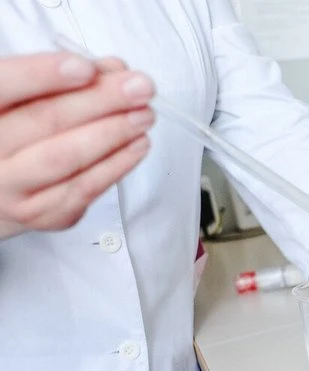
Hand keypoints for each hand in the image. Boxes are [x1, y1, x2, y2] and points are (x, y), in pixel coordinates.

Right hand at [0, 52, 156, 238]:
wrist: (3, 183)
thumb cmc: (20, 126)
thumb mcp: (32, 93)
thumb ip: (70, 77)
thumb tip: (116, 71)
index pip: (3, 86)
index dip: (43, 75)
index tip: (85, 68)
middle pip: (44, 121)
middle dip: (100, 101)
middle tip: (141, 87)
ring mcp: (8, 187)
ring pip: (65, 158)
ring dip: (113, 133)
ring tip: (144, 115)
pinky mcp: (37, 213)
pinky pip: (83, 189)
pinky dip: (116, 165)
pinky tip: (138, 145)